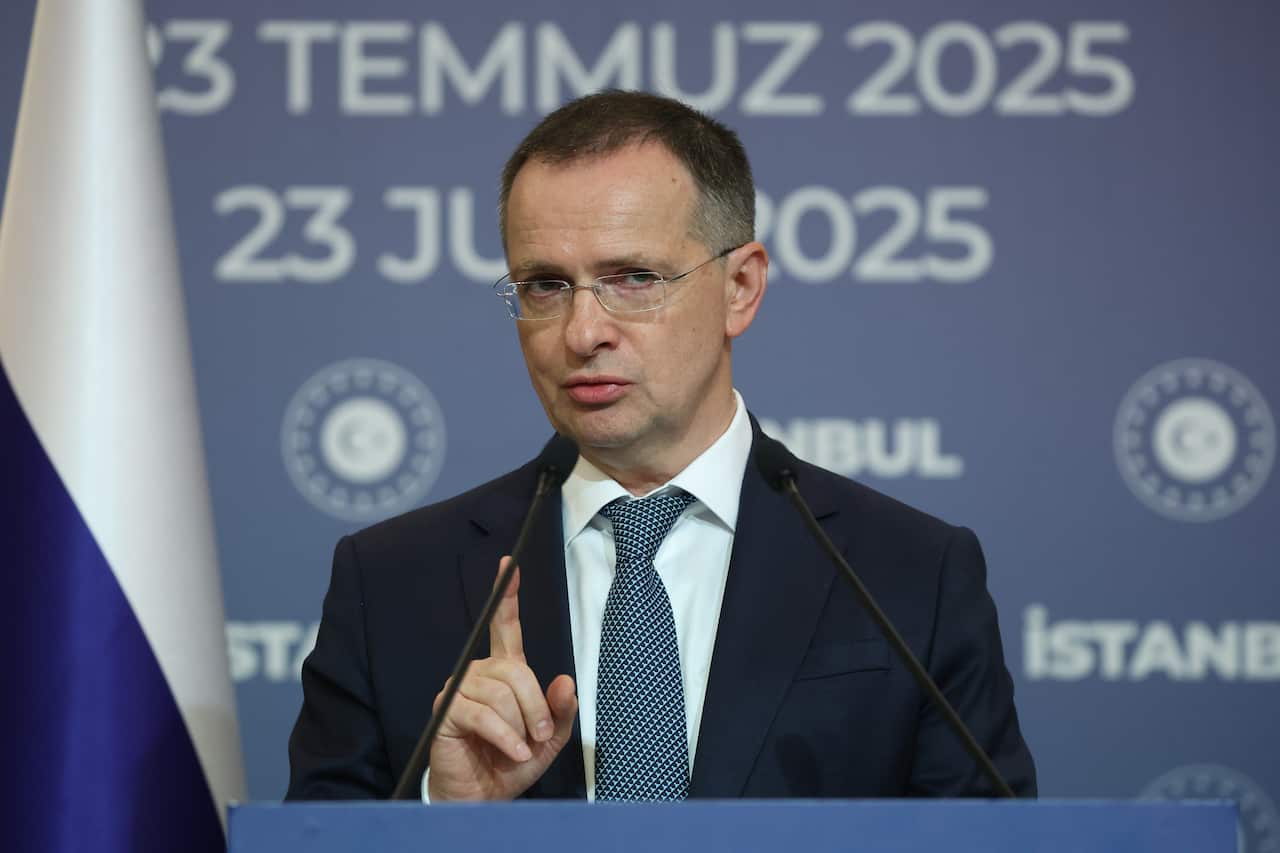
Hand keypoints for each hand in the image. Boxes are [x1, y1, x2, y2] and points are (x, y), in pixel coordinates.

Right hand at [426, 557, 577, 800]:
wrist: (483, 798)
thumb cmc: (511, 763)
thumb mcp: (548, 738)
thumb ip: (559, 710)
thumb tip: (566, 681)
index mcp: (504, 672)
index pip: (506, 627)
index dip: (507, 596)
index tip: (509, 565)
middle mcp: (480, 673)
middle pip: (517, 671)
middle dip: (536, 706)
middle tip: (540, 735)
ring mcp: (460, 689)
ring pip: (502, 693)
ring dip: (520, 726)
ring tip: (522, 747)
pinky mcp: (446, 711)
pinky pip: (483, 714)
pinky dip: (505, 736)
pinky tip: (513, 752)